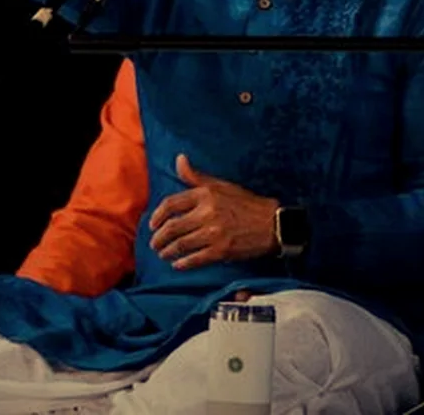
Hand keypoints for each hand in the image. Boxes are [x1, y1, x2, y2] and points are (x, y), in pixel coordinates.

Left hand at [148, 154, 278, 270]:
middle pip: (173, 227)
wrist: (271, 223)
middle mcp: (207, 213)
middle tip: (154, 244)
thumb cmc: (245, 203)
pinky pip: (196, 259)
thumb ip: (196, 176)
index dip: (157, 215)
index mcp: (205, 195)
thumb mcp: (220, 185)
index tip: (152, 224)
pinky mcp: (222, 250)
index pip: (171, 204)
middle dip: (159, 238)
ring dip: (168, 251)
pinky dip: (183, 263)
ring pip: (182, 244)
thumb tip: (179, 159)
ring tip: (163, 254)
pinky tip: (177, 264)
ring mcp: (214, 233)